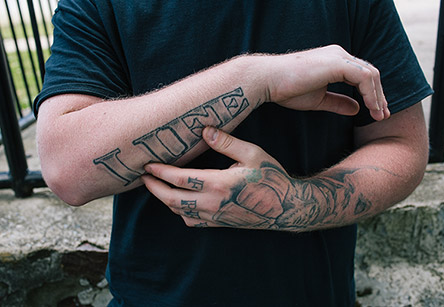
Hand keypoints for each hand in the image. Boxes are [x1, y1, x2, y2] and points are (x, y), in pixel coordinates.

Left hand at [141, 127, 296, 229]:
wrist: (285, 208)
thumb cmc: (270, 177)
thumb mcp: (252, 153)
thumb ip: (226, 142)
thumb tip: (204, 129)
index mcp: (218, 184)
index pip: (179, 179)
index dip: (160, 171)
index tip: (148, 164)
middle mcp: (212, 203)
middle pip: (171, 199)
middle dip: (154, 187)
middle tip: (144, 176)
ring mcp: (214, 216)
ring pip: (179, 211)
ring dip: (164, 199)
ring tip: (156, 185)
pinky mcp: (219, 223)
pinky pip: (191, 220)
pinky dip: (179, 211)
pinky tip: (178, 201)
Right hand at [263, 45, 389, 120]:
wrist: (268, 80)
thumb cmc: (287, 89)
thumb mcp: (318, 99)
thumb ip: (338, 102)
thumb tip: (356, 109)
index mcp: (334, 60)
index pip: (362, 74)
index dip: (372, 93)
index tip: (376, 112)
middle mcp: (339, 54)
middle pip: (370, 73)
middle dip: (379, 96)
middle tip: (382, 116)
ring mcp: (339, 56)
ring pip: (371, 75)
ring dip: (377, 97)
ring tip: (379, 115)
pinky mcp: (337, 63)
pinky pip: (364, 78)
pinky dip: (370, 94)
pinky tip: (371, 109)